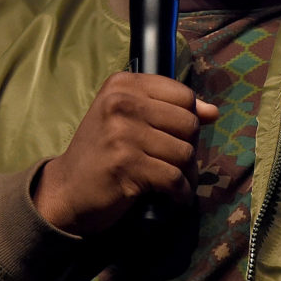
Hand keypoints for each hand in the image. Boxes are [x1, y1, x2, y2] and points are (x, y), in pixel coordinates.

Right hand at [32, 72, 218, 235]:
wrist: (67, 188)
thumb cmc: (102, 151)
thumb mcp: (130, 118)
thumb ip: (169, 110)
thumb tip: (213, 111)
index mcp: (123, 84)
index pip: (183, 95)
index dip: (188, 118)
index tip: (174, 136)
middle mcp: (122, 103)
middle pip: (189, 123)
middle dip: (188, 147)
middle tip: (172, 161)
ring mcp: (123, 133)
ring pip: (185, 153)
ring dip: (186, 173)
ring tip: (172, 179)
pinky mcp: (126, 165)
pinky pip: (174, 179)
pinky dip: (180, 193)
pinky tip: (173, 196)